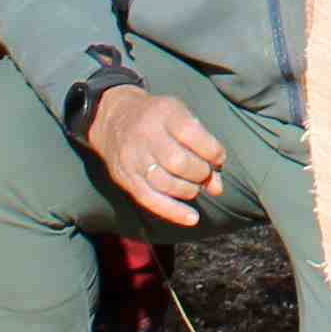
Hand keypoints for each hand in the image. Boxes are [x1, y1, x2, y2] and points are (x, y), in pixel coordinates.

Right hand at [82, 85, 227, 227]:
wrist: (112, 119)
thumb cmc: (157, 119)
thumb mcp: (180, 116)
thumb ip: (203, 146)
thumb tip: (217, 187)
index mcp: (164, 113)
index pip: (192, 134)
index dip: (212, 151)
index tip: (218, 158)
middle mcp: (146, 135)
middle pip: (178, 162)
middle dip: (200, 173)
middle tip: (204, 174)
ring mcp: (133, 159)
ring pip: (166, 183)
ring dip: (189, 190)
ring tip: (194, 186)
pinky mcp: (126, 179)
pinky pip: (151, 200)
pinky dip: (174, 212)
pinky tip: (192, 218)